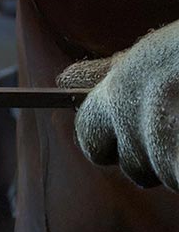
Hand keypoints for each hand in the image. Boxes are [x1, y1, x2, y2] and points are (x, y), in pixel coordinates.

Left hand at [57, 20, 178, 190]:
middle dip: (162, 157)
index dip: (112, 143)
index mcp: (120, 86)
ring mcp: (165, 142)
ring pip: (172, 177)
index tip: (134, 138)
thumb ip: (112, 74)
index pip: (90, 139)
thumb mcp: (155, 54)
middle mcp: (135, 116)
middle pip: (138, 168)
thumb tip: (64, 81)